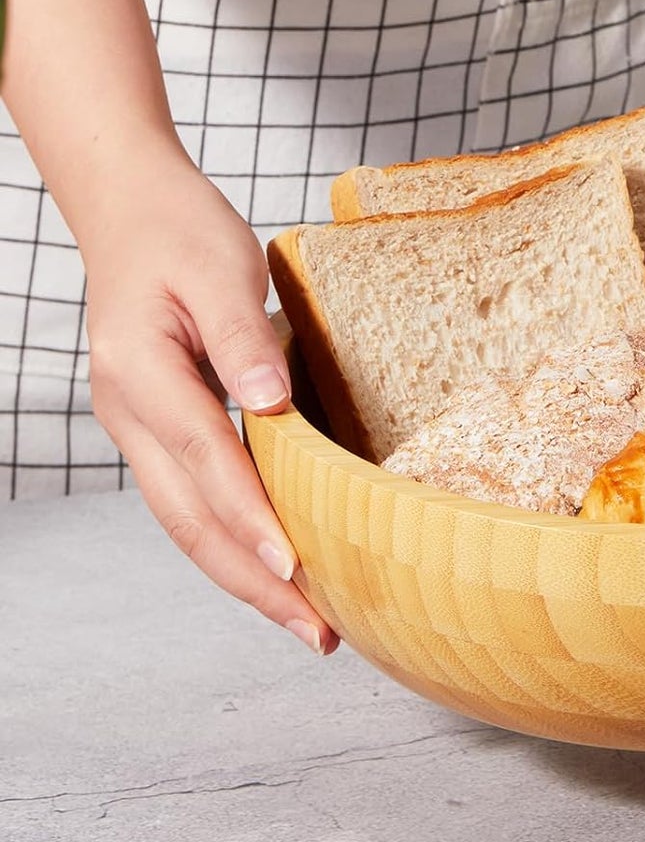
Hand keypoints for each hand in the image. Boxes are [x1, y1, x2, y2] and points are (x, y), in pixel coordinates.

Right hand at [79, 147, 337, 653]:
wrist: (130, 210)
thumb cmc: (180, 232)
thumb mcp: (219, 268)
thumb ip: (244, 337)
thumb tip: (271, 404)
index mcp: (142, 373)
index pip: (205, 460)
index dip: (252, 517)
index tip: (297, 569)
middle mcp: (130, 413)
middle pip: (189, 517)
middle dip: (253, 581)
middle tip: (316, 631)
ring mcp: (139, 427)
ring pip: (186, 521)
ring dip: (243, 574)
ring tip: (305, 619)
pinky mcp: (158, 427)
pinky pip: (191, 498)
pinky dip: (232, 537)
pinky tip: (274, 563)